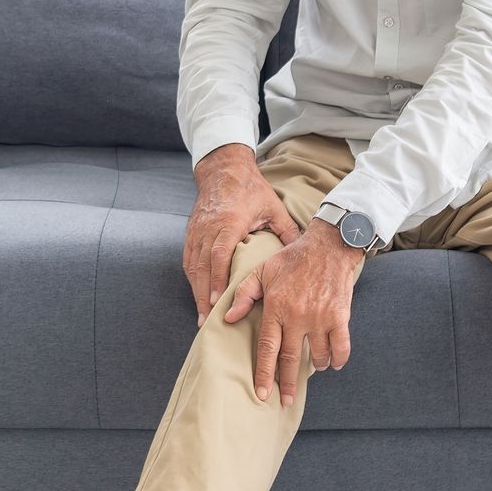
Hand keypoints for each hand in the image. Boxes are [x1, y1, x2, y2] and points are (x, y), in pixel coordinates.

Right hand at [184, 143, 304, 325]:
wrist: (223, 169)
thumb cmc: (250, 188)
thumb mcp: (272, 206)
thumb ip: (286, 230)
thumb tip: (303, 253)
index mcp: (229, 222)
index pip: (219, 255)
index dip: (217, 279)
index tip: (217, 301)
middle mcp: (209, 229)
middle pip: (202, 267)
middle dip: (204, 295)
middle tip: (207, 320)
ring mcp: (197, 231)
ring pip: (193, 266)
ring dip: (196, 292)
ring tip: (202, 315)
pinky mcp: (191, 233)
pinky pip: (188, 260)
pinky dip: (192, 279)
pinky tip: (198, 295)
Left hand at [220, 219, 363, 405]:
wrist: (328, 246)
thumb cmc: (292, 259)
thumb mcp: (263, 271)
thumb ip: (244, 294)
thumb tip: (228, 317)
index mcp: (276, 307)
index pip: (267, 348)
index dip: (264, 372)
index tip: (261, 393)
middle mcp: (297, 316)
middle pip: (290, 359)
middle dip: (286, 383)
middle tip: (284, 401)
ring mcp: (320, 317)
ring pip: (316, 354)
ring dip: (315, 366)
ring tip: (313, 369)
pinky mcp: (340, 316)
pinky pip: (341, 346)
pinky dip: (338, 359)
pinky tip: (333, 363)